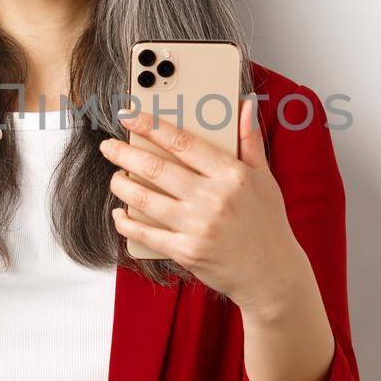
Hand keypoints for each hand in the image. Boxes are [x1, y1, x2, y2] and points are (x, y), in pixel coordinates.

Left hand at [99, 97, 312, 312]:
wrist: (272, 275)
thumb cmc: (267, 223)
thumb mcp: (265, 178)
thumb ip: (250, 140)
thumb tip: (245, 105)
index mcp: (232, 175)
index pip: (183, 143)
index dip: (151, 126)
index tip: (128, 115)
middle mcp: (212, 198)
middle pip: (156, 169)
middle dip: (125, 154)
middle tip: (108, 146)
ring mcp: (197, 227)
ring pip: (145, 199)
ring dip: (121, 186)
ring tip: (114, 177)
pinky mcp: (186, 252)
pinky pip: (146, 233)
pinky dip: (126, 223)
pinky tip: (119, 214)